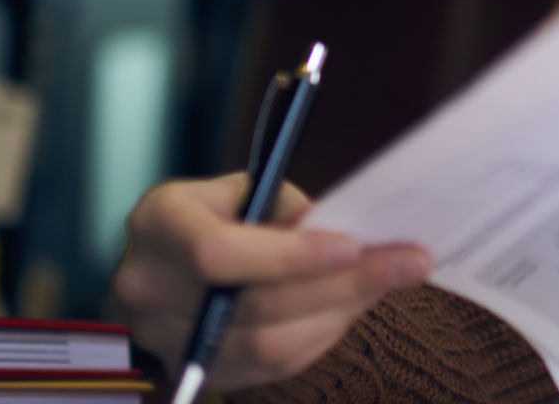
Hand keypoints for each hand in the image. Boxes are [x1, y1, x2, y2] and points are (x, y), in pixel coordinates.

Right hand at [111, 174, 430, 391]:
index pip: (217, 253)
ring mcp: (167, 338)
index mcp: (158, 223)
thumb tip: (353, 240)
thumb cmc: (219, 212)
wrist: (169, 258)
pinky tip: (355, 307)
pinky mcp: (198, 369)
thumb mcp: (248, 189)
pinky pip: (272, 366)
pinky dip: (323, 335)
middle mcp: (149, 287)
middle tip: (409, 262)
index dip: (288, 256)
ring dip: (342, 313)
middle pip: (256, 306)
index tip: (353, 246)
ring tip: (390, 281)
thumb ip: (290, 212)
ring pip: (269, 345)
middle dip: (343, 285)